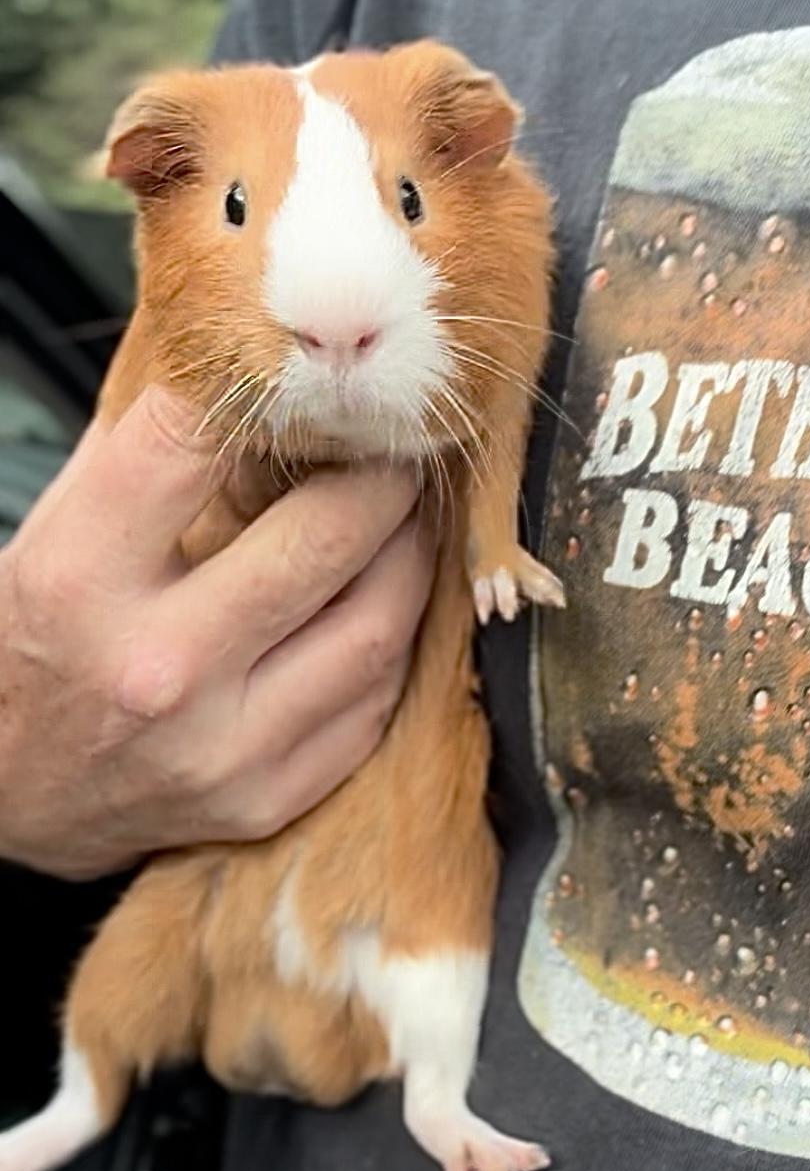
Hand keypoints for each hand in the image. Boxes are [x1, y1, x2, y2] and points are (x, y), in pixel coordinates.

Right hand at [0, 386, 433, 878]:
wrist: (9, 795)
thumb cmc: (40, 642)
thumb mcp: (58, 534)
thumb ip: (146, 455)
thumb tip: (253, 371)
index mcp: (82, 582)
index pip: (191, 448)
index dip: (257, 398)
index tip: (301, 380)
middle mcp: (158, 669)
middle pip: (321, 540)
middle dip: (381, 476)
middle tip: (398, 444)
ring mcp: (221, 747)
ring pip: (376, 625)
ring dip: (409, 553)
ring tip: (408, 513)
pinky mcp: (265, 799)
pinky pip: (374, 701)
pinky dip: (393, 637)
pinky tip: (387, 598)